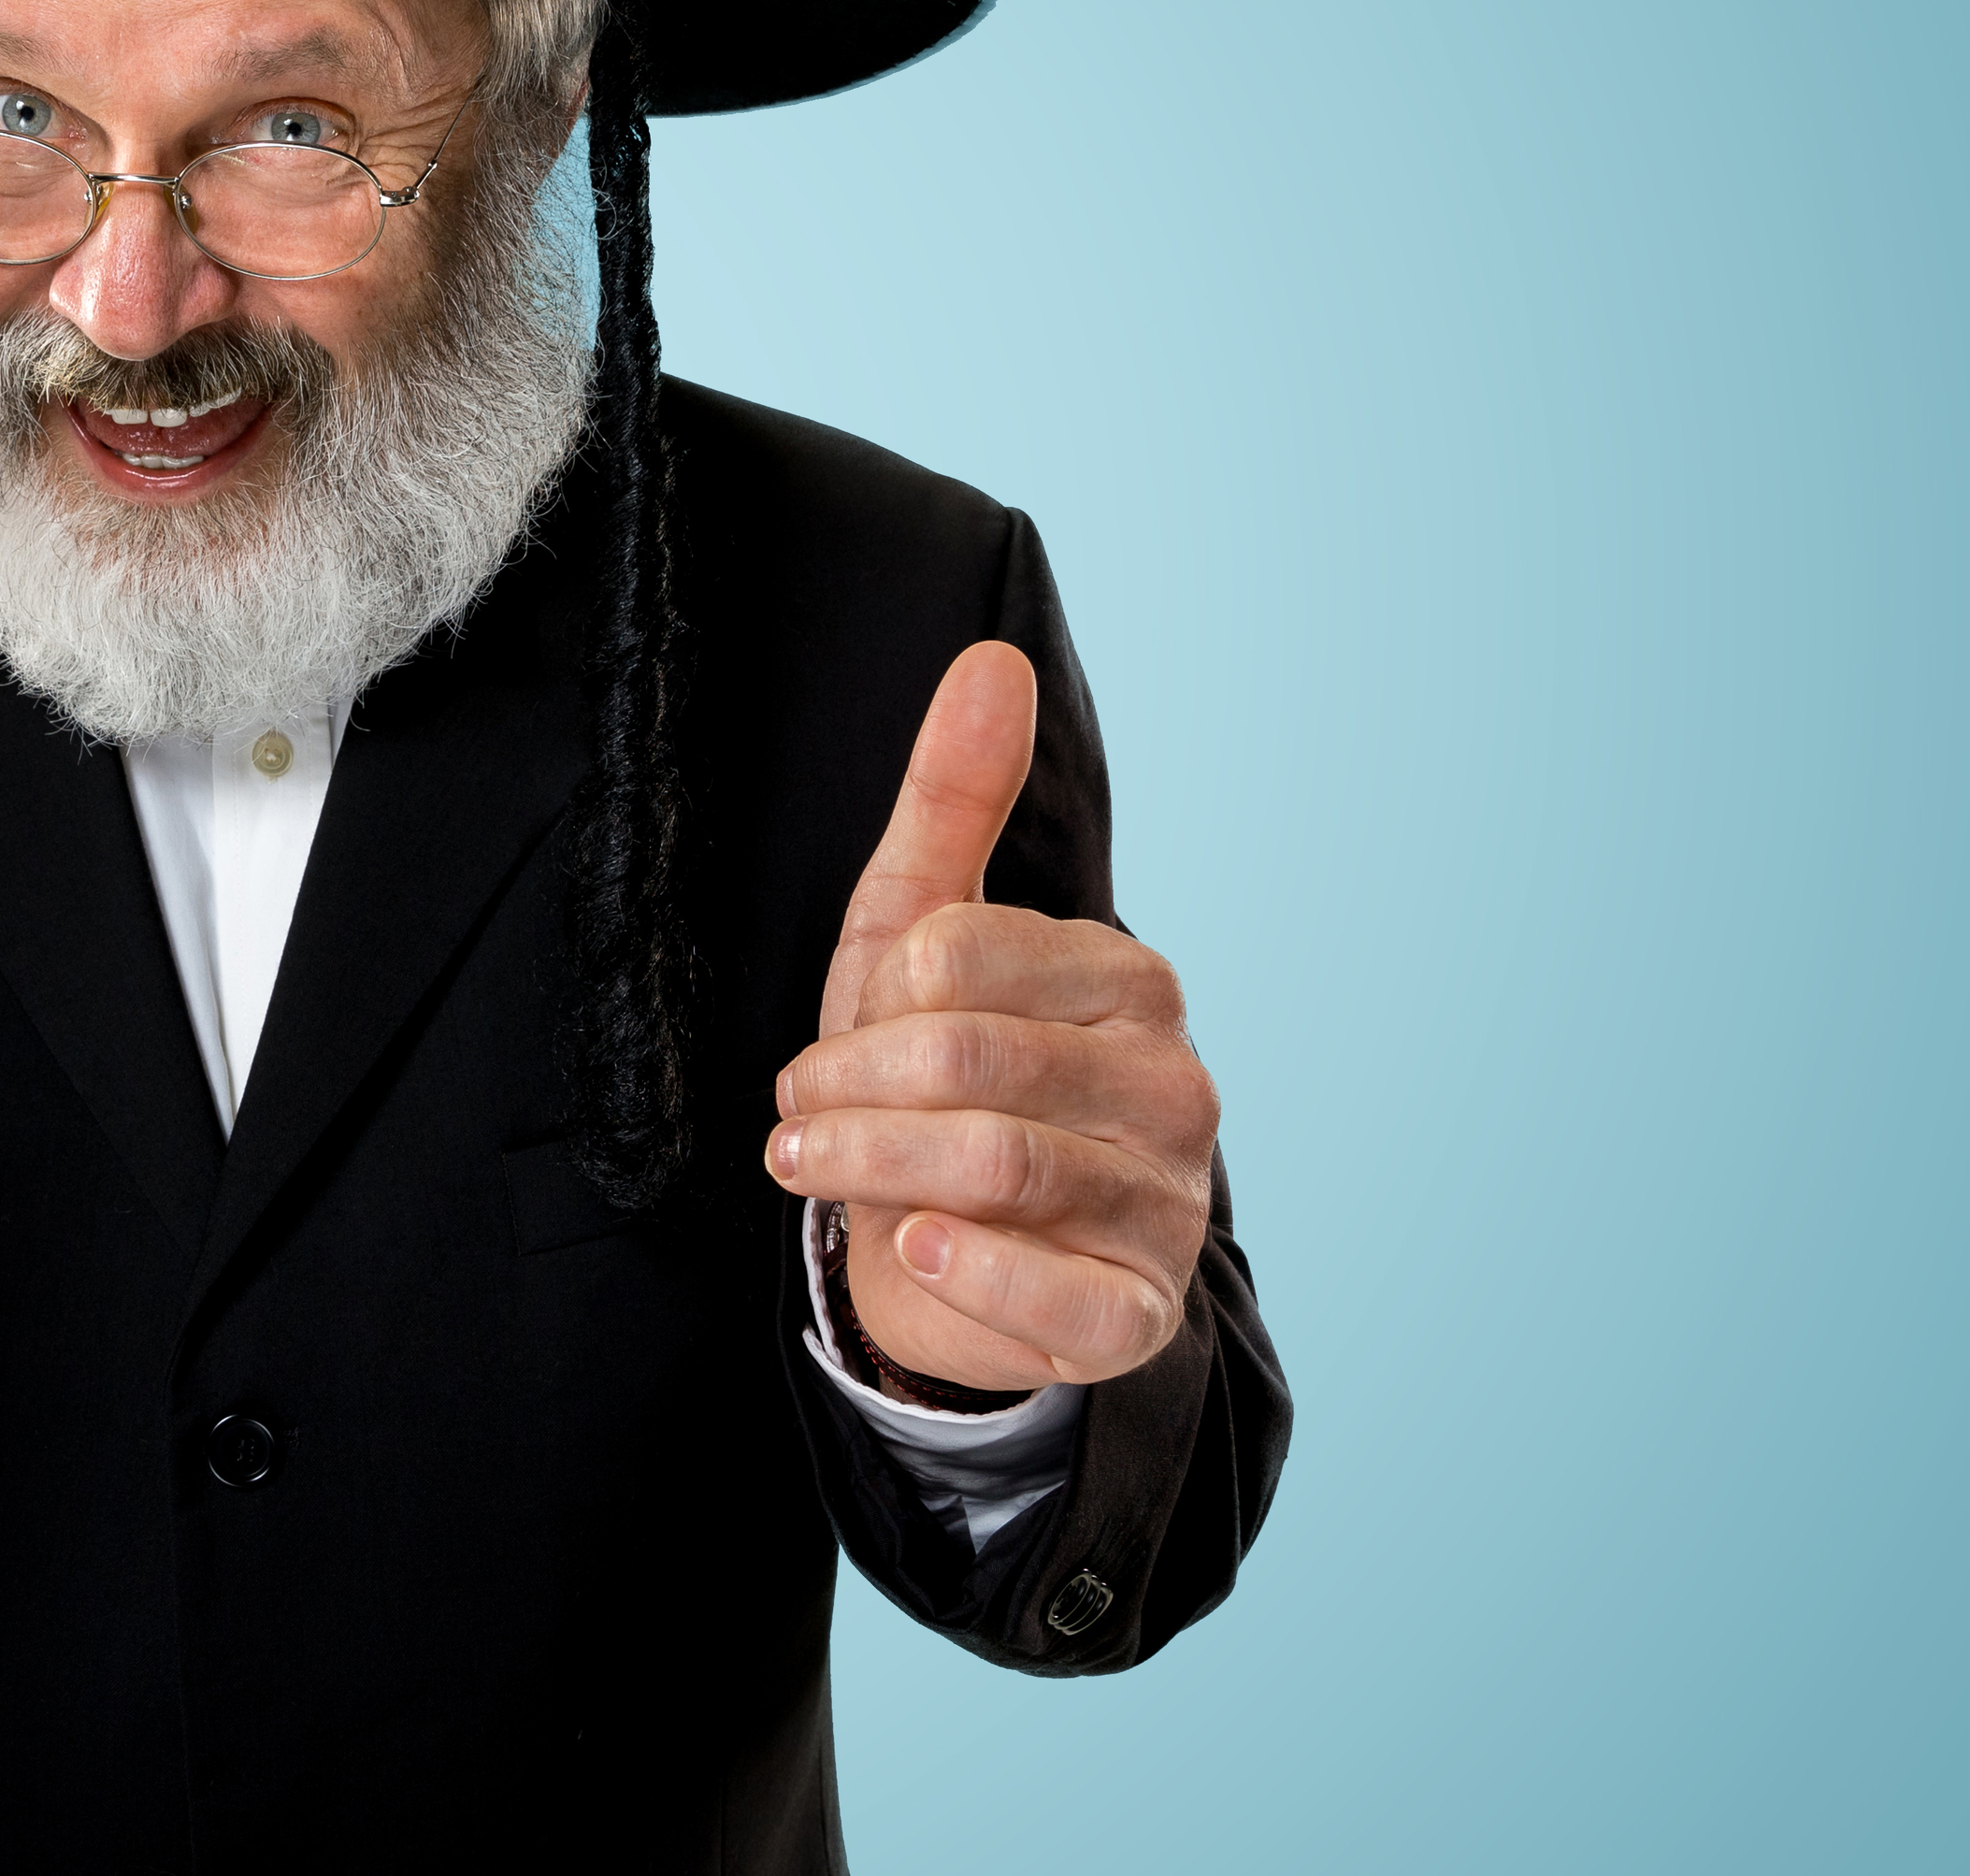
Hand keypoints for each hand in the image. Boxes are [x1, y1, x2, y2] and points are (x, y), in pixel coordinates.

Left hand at [767, 643, 1215, 1392]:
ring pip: (994, 1164)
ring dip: (868, 1167)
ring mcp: (1166, 1202)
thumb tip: (992, 657)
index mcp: (1129, 978)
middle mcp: (1173, 1083)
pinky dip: (969, 1273)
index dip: (868, 1002)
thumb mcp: (921, 938)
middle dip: (849, 1089)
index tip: (828, 1043)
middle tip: (797, 1113)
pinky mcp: (1136, 1313)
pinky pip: (1059, 1298)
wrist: (957, 1255)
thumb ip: (955, 802)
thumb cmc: (937, 1081)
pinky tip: (912, 1250)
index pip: (962, 956)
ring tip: (808, 1166)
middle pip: (966, 1059)